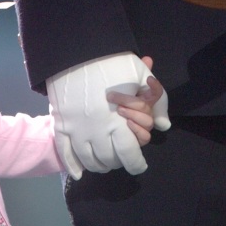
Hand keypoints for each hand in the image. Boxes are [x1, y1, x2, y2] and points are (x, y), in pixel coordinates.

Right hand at [47, 52, 169, 179]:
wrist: (75, 53)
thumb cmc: (110, 62)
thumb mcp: (139, 75)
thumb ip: (156, 101)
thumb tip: (164, 125)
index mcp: (117, 122)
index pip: (129, 154)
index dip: (136, 163)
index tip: (139, 163)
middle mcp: (96, 132)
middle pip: (109, 160)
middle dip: (118, 162)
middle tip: (121, 158)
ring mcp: (76, 130)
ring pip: (89, 159)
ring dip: (99, 164)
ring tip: (104, 161)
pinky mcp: (61, 125)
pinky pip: (66, 153)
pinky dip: (72, 166)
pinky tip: (78, 172)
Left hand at [108, 56, 167, 146]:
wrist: (106, 126)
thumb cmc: (118, 103)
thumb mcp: (124, 88)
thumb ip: (134, 74)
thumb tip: (147, 58)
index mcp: (146, 100)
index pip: (157, 92)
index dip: (155, 86)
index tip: (149, 79)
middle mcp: (148, 113)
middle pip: (145, 106)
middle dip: (129, 101)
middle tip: (112, 97)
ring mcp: (145, 126)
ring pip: (147, 121)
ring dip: (132, 115)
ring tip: (119, 110)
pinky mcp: (140, 139)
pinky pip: (145, 137)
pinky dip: (137, 130)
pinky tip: (127, 124)